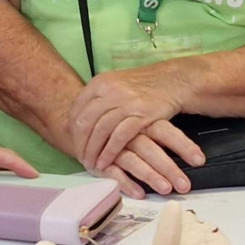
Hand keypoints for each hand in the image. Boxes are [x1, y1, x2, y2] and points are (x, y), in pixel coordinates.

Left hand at [65, 66, 191, 175]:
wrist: (173, 80)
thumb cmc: (144, 86)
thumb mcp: (116, 85)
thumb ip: (99, 99)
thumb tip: (80, 118)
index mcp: (100, 83)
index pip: (76, 110)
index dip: (72, 130)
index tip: (73, 143)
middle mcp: (109, 91)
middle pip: (85, 122)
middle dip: (80, 144)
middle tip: (80, 158)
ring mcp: (125, 102)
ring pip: (100, 131)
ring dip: (93, 151)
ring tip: (90, 164)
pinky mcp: (140, 115)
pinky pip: (119, 137)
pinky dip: (109, 152)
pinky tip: (105, 163)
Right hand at [101, 126, 203, 197]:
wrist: (83, 125)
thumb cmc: (121, 128)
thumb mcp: (141, 124)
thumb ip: (164, 133)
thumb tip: (193, 149)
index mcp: (142, 122)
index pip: (166, 132)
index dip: (182, 145)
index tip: (199, 160)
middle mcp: (129, 135)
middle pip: (151, 150)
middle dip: (169, 168)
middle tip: (184, 185)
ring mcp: (113, 149)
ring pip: (133, 162)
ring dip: (150, 176)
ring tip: (166, 189)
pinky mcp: (100, 162)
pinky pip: (113, 173)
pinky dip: (126, 184)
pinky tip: (140, 194)